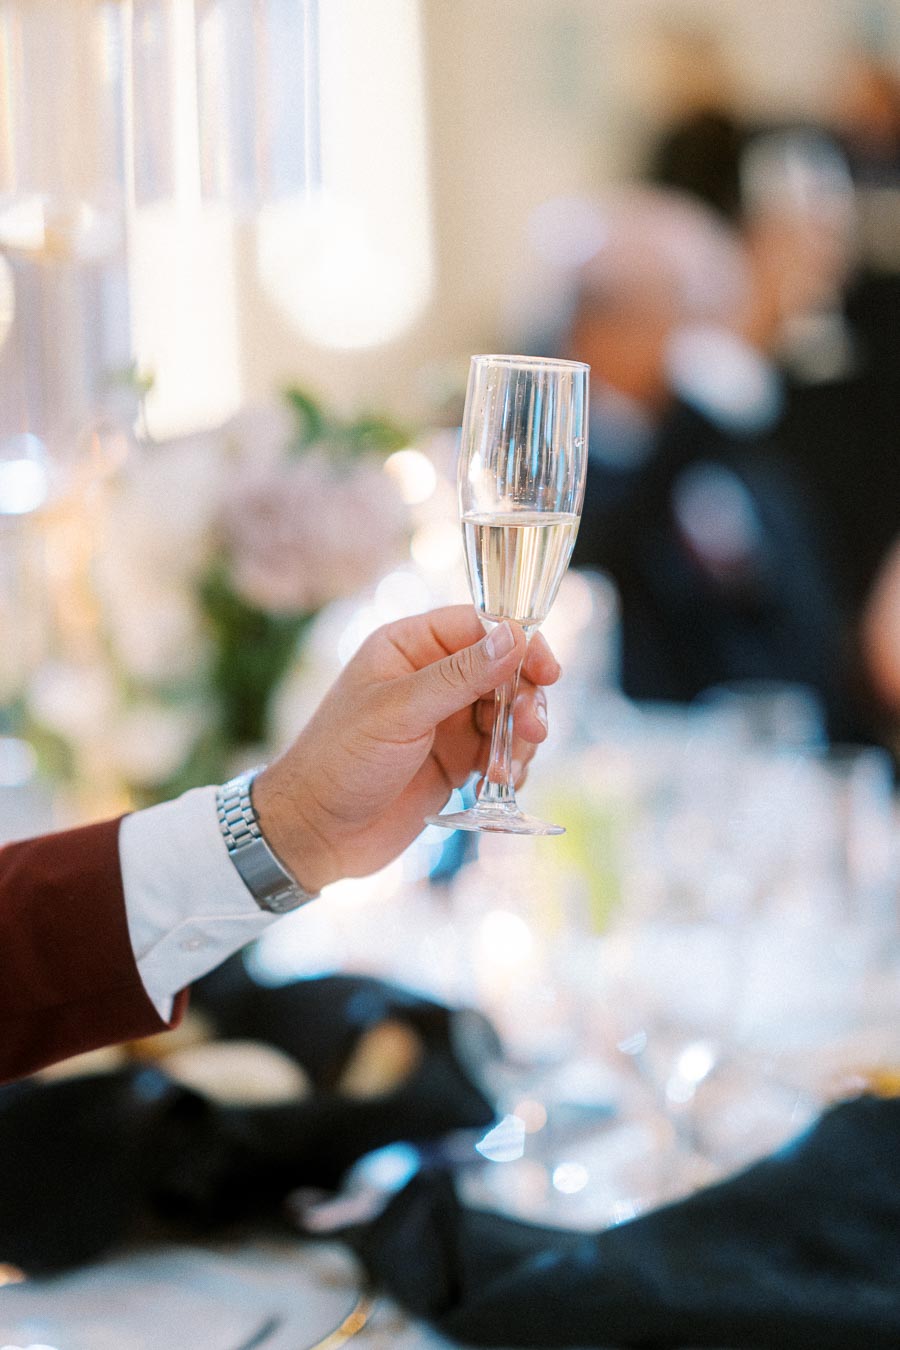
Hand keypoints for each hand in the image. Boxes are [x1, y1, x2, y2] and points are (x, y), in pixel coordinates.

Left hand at [253, 606, 560, 892]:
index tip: (546, 671)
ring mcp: (445, 719)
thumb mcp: (400, 713)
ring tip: (505, 769)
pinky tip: (500, 783)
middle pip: (503, 669)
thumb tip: (513, 637)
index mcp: (409, 647)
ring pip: (508, 712)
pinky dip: (510, 764)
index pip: (479, 625)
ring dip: (520, 737)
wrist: (315, 834)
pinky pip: (500, 750)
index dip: (518, 643)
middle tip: (531, 731)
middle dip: (524, 699)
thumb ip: (459, 676)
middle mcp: (430, 676)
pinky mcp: (454, 759)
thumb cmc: (340, 762)